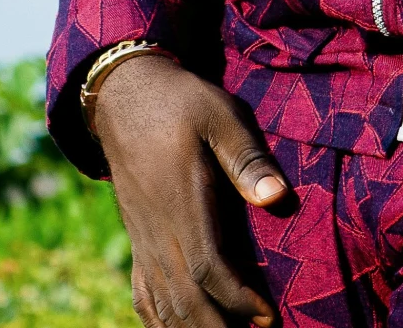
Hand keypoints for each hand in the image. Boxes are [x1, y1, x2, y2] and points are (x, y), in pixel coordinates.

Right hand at [95, 51, 291, 327]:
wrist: (126, 95)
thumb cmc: (182, 102)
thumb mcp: (219, 114)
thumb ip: (246, 157)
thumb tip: (276, 195)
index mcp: (181, 202)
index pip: (207, 268)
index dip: (237, 299)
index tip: (268, 316)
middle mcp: (157, 230)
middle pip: (183, 299)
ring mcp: (143, 238)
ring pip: (162, 303)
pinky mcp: (137, 238)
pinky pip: (143, 293)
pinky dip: (160, 320)